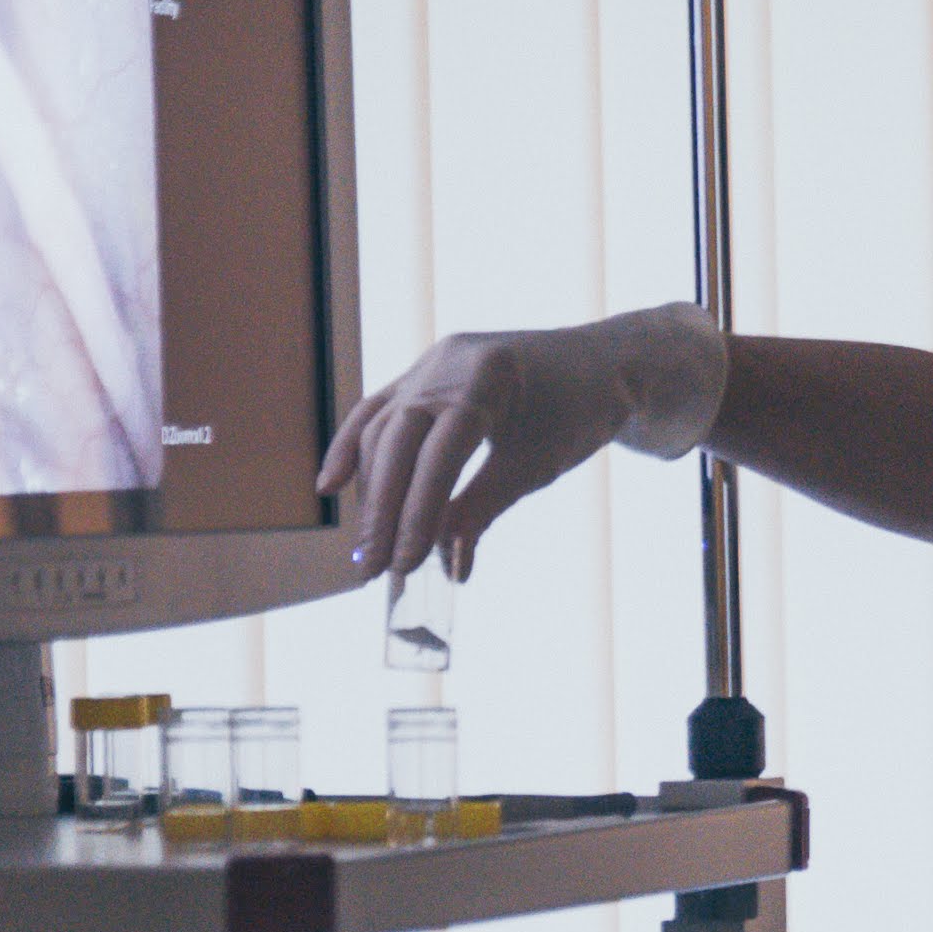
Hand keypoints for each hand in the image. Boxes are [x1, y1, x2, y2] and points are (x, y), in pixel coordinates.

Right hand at [320, 306, 726, 579]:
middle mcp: (448, 361)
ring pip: (383, 428)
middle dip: (383, 509)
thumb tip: (447, 565)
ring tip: (368, 549)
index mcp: (488, 376)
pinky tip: (333, 485)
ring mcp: (430, 363)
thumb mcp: (537, 465)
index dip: (418, 511)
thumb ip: (484, 509)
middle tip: (373, 570)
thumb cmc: (578, 413)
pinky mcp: (422, 374)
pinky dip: (357, 447)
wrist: (599, 363)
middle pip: (398, 440)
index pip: (439, 452)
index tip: (405, 563)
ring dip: (371, 491)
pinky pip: (380, 410)